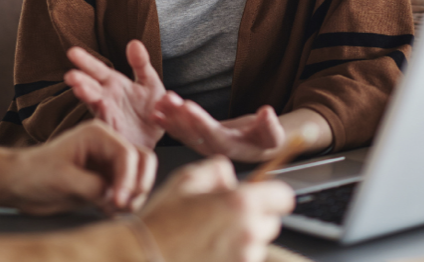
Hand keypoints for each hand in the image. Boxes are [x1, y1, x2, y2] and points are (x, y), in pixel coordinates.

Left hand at [8, 120, 157, 214]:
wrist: (18, 184)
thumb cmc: (34, 174)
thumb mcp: (64, 180)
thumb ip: (94, 187)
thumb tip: (116, 198)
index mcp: (97, 134)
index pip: (128, 154)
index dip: (128, 179)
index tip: (119, 202)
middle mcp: (107, 146)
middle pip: (142, 161)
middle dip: (138, 185)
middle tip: (124, 206)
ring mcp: (108, 163)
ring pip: (138, 177)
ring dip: (133, 196)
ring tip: (114, 210)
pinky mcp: (105, 181)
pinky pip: (127, 191)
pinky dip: (124, 203)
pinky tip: (108, 212)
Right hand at [66, 40, 165, 148]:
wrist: (160, 134)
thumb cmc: (151, 107)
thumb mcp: (150, 82)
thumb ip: (141, 64)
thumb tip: (134, 42)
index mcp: (114, 84)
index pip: (97, 69)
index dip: (85, 61)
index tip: (72, 52)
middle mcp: (107, 98)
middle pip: (90, 86)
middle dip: (80, 81)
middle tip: (70, 75)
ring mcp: (109, 114)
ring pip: (95, 104)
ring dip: (87, 97)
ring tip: (78, 89)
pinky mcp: (115, 131)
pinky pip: (108, 123)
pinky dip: (103, 116)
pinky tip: (100, 107)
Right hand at [140, 157, 294, 261]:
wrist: (141, 259)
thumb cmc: (161, 223)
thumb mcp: (186, 180)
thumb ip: (217, 170)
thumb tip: (231, 177)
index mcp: (240, 203)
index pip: (283, 197)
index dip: (272, 195)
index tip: (262, 197)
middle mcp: (248, 233)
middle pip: (271, 224)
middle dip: (254, 219)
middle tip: (224, 219)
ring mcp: (244, 260)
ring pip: (257, 247)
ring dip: (242, 242)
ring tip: (210, 240)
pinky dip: (232, 259)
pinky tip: (207, 254)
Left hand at [152, 91, 284, 161]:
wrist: (260, 146)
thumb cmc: (267, 140)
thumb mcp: (274, 134)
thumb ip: (271, 126)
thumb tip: (267, 112)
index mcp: (231, 148)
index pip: (212, 135)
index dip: (200, 121)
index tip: (188, 106)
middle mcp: (213, 149)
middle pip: (193, 133)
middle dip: (179, 116)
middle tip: (168, 100)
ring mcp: (203, 145)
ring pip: (184, 132)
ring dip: (171, 116)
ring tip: (160, 101)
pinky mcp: (198, 139)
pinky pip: (180, 131)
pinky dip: (168, 122)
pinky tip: (156, 112)